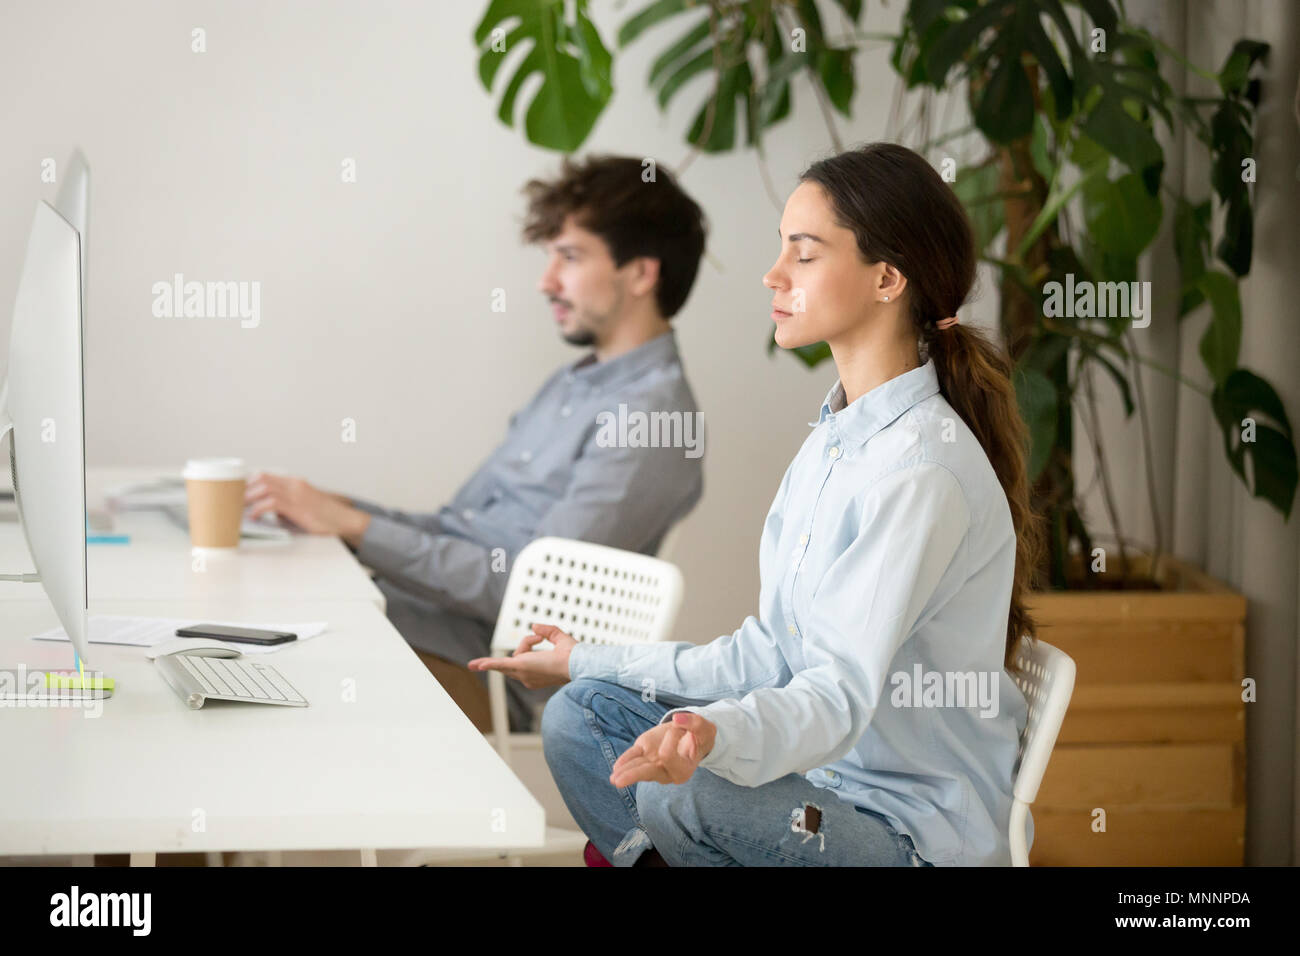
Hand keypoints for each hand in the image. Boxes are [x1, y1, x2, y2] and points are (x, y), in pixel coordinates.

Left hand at [244, 472, 369, 541]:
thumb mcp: (301, 506)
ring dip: (248, 498)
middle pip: (261, 478)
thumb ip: (283, 506)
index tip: (235, 492)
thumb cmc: (324, 517)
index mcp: (294, 482)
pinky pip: (272, 503)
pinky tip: (253, 516)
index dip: (247, 482)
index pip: (264, 475)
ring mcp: (296, 494)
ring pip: (264, 488)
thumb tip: (262, 513)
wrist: (344, 520)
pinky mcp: (297, 507)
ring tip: (238, 508)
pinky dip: (258, 509)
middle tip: (231, 500)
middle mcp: (294, 484)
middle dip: (244, 489)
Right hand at [467, 623, 575, 689]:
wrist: (578, 663)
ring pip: (509, 655)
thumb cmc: (574, 655)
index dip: (530, 642)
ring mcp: (523, 673)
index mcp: (535, 674)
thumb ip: (547, 631)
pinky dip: (487, 664)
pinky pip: (499, 664)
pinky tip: (474, 665)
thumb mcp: (560, 638)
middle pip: (514, 657)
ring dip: (523, 644)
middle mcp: (528, 677)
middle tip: (539, 639)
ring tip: (507, 654)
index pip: (523, 655)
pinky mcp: (520, 666)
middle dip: (526, 644)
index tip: (542, 638)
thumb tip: (534, 626)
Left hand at [609, 711, 716, 787]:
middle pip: (648, 773)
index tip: (678, 726)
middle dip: (633, 774)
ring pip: (637, 769)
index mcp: (683, 769)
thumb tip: (677, 719)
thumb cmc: (699, 735)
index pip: (668, 754)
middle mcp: (667, 772)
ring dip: (624, 772)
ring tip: (613, 779)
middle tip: (618, 781)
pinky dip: (624, 763)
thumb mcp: (704, 728)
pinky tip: (616, 770)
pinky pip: (633, 760)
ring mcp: (654, 765)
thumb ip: (694, 723)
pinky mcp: (645, 754)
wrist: (692, 736)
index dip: (671, 737)